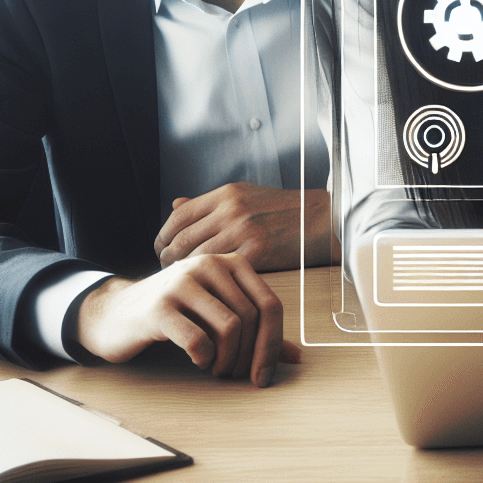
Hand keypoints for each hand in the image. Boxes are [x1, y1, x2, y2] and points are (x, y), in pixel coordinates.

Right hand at [73, 254, 299, 387]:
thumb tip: (297, 357)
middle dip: (250, 357)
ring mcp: (182, 282)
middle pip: (252, 318)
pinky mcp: (159, 306)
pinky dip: (203, 358)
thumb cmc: (174, 314)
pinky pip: (198, 339)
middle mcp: (209, 265)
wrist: (116, 313)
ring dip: (228, 360)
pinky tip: (197, 360)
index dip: (273, 345)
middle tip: (236, 376)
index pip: (271, 305)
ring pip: (230, 328)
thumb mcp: (217, 314)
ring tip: (217, 370)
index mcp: (231, 263)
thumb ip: (256, 331)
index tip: (264, 376)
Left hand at [155, 183, 336, 271]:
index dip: (164, 235)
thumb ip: (209, 203)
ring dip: (186, 274)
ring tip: (186, 282)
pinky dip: (211, 282)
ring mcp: (244, 231)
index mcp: (226, 194)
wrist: (321, 218)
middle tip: (167, 270)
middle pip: (183, 238)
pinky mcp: (257, 252)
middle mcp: (231, 210)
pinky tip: (210, 288)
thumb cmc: (283, 209)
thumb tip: (175, 204)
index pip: (179, 215)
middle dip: (168, 258)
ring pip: (197, 258)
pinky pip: (222, 271)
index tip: (161, 248)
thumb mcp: (245, 195)